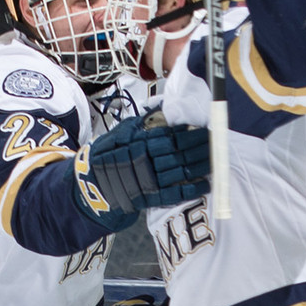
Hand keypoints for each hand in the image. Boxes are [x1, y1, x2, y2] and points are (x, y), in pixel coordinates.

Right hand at [70, 109, 209, 231]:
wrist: (89, 186)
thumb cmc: (106, 157)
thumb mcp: (118, 133)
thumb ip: (140, 122)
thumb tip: (160, 107)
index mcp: (136, 142)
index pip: (168, 134)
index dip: (188, 132)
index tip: (204, 127)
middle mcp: (142, 160)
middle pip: (177, 151)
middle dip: (199, 146)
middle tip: (216, 140)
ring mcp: (145, 180)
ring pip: (178, 171)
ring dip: (200, 165)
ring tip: (216, 159)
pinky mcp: (147, 199)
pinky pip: (172, 194)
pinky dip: (190, 189)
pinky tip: (205, 184)